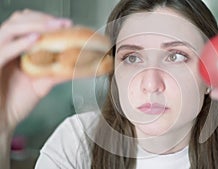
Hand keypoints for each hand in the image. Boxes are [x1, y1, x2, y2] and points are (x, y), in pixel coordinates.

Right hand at [0, 9, 71, 132]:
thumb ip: (57, 72)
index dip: (46, 21)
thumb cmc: (15, 103)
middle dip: (43, 20)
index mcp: (15, 49)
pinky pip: (4, 50)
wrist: (1, 122)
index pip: (27, 24)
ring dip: (35, 25)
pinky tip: (36, 39)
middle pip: (19, 21)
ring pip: (11, 29)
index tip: (67, 25)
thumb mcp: (41, 84)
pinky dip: (21, 43)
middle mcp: (4, 48)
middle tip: (64, 24)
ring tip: (54, 27)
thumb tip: (80, 66)